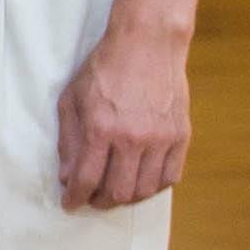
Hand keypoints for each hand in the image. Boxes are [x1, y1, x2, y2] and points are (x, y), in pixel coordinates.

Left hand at [56, 25, 193, 207]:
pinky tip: (142, 181)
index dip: (76, 198)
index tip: (70, 204)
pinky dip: (154, 186)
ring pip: (146, 189)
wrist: (147, 45)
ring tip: (116, 191)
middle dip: (101, 202)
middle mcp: (133, 138)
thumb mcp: (71, 100)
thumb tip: (67, 177)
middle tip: (93, 198)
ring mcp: (161, 138)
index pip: (88, 179)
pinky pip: (171, 176)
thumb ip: (69, 141)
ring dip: (128, 197)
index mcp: (101, 129)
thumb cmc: (103, 70)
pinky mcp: (181, 135)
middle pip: (119, 192)